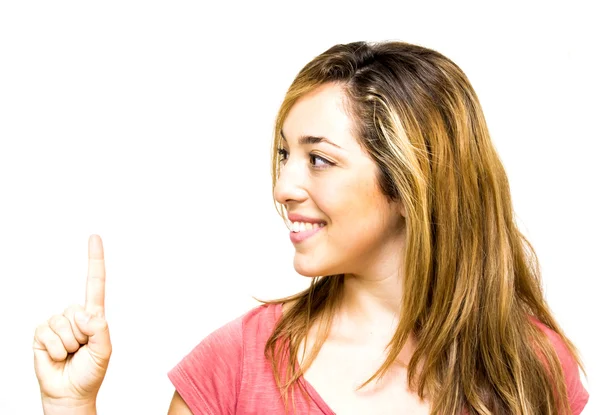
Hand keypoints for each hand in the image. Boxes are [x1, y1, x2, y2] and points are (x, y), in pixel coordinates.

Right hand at [33, 235, 111, 408]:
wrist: (69, 394)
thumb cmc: (90, 372)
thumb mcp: (104, 350)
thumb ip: (100, 328)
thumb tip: (86, 314)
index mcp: (94, 316)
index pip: (95, 284)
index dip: (95, 260)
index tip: (94, 236)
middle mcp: (75, 316)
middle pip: (78, 310)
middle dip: (81, 334)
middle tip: (81, 349)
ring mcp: (56, 324)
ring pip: (63, 323)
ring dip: (68, 344)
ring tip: (70, 354)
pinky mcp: (40, 333)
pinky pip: (47, 333)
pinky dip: (54, 349)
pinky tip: (57, 356)